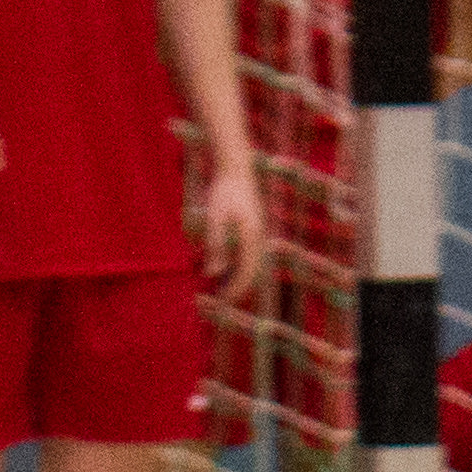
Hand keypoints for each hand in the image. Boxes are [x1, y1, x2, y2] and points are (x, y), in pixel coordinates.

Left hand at [194, 158, 267, 305]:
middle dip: (239, 288)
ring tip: (222, 289)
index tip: (223, 302)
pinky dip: (238, 265)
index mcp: (252, 237)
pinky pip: (248, 253)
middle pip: (253, 271)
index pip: (247, 272)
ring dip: (238, 277)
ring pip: (251, 263)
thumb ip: (216, 245)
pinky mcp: (252, 228)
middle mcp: (258, 237)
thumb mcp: (215, 218)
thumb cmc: (224, 192)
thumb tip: (213, 273)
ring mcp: (257, 232)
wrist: (236, 169)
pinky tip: (225, 267)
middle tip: (222, 301)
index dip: (235, 290)